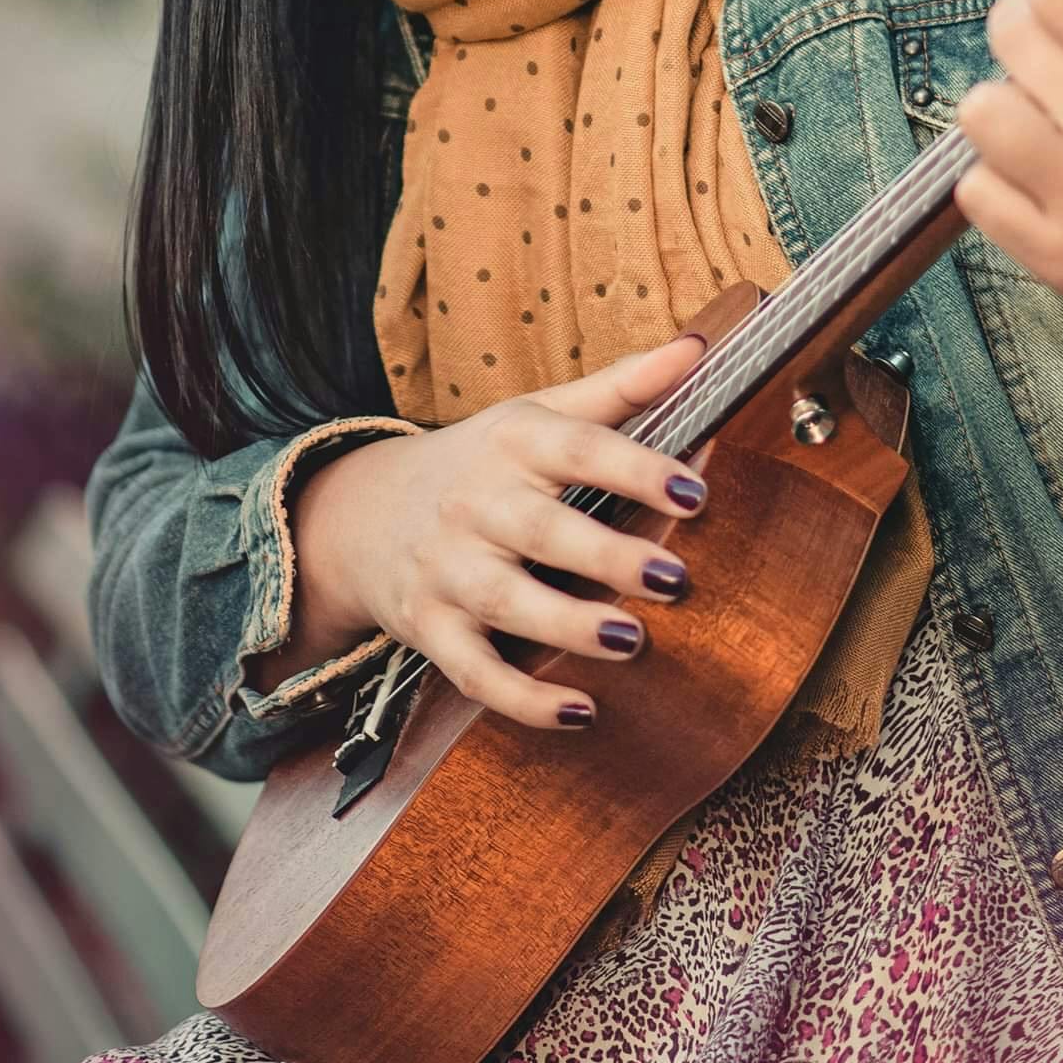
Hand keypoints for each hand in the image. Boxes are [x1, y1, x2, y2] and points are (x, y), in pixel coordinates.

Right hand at [272, 335, 710, 730]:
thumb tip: (701, 350)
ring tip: (632, 641)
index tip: (695, 490)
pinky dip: (522, 699)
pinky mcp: (430, 630)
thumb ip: (622, 388)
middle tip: (674, 579)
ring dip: (569, 626)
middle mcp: (476, 504)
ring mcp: (449, 570)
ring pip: (507, 604)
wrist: (361, 514)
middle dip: (607, 557)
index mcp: (513, 443)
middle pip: (542, 531)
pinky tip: (579, 713)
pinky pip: (475, 672)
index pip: (577, 448)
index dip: (635, 468)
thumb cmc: (480, 463)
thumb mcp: (538, 414)